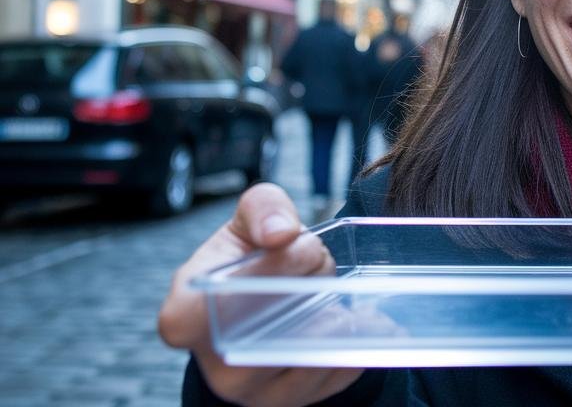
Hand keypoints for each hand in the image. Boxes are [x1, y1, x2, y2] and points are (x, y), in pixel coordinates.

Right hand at [157, 183, 364, 406]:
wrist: (267, 299)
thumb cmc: (249, 258)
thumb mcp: (251, 218)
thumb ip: (264, 209)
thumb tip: (281, 233)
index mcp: (187, 316)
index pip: (187, 320)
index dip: (243, 281)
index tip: (281, 247)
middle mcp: (217, 365)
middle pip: (268, 331)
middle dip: (307, 284)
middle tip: (317, 259)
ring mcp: (256, 392)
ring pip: (309, 352)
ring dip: (332, 312)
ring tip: (329, 285)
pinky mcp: (298, 401)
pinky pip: (338, 369)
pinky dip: (356, 339)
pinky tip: (359, 314)